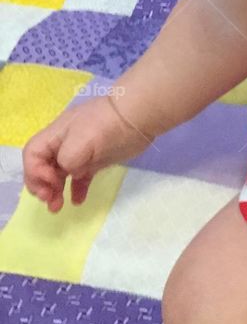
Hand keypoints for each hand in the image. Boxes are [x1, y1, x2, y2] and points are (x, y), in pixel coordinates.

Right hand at [21, 94, 154, 212]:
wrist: (138, 116)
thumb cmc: (106, 126)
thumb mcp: (80, 141)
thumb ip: (66, 160)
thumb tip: (71, 172)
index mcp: (56, 135)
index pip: (32, 154)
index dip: (35, 172)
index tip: (52, 183)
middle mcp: (64, 144)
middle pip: (42, 166)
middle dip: (42, 186)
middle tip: (50, 201)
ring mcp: (80, 152)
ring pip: (60, 174)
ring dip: (55, 191)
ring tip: (58, 207)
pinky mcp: (95, 160)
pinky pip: (80, 177)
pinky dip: (76, 189)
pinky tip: (78, 201)